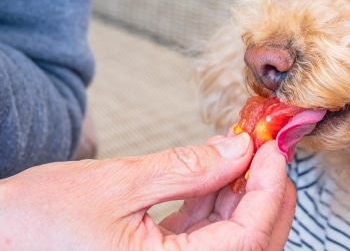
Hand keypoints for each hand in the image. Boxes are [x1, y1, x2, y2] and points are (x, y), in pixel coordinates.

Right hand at [0, 133, 295, 249]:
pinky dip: (216, 201)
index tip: (273, 148)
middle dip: (265, 193)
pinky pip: (205, 236)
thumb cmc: (37, 223)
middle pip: (250, 243)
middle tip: (268, 147)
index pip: (248, 239)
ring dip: (242, 193)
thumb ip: (187, 169)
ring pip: (231, 238)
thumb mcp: (119, 185)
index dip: (269, 189)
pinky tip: (217, 168)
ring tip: (243, 149)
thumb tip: (240, 148)